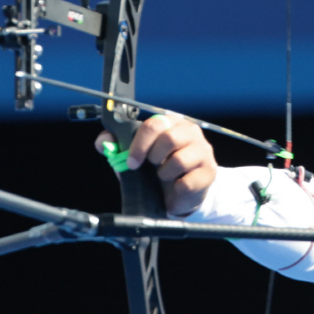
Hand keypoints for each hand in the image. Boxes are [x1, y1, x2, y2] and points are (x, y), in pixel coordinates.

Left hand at [95, 115, 216, 215]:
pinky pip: (187, 182)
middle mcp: (191, 132)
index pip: (155, 123)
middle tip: (151, 167)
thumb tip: (104, 141)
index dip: (140, 144)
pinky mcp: (209, 172)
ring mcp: (203, 152)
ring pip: (179, 160)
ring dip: (165, 174)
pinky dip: (176, 188)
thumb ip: (118, 145)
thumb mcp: (137, 155)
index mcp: (172, 122)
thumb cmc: (159, 167)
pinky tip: (176, 187)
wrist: (182, 191)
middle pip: (170, 138)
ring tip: (165, 177)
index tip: (132, 161)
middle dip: (153, 157)